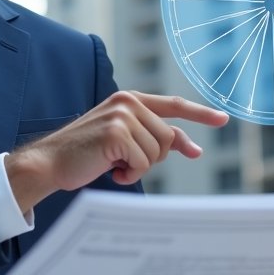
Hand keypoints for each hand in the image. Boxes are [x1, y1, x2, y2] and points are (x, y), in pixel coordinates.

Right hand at [4, 91, 228, 212]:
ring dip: (138, 167)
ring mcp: (123, 115)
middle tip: (123, 162)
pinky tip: (109, 169)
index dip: (200, 114)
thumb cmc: (86, 155)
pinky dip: (129, 174)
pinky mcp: (116, 132)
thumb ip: (155, 137)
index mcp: (130, 100)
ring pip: (158, 152)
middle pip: (168, 138)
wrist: (50, 162)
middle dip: (152, 158)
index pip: (173, 105)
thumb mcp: (125, 142)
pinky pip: (143, 162)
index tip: (223, 119)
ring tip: (112, 164)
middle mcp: (128, 102)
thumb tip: (192, 147)